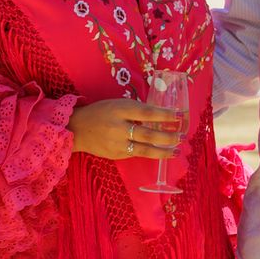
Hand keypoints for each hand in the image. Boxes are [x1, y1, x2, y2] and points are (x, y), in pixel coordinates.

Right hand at [67, 97, 186, 159]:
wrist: (77, 129)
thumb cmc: (101, 112)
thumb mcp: (118, 104)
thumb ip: (136, 110)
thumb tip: (161, 115)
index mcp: (120, 110)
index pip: (146, 113)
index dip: (164, 115)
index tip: (179, 115)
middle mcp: (119, 128)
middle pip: (148, 134)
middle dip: (168, 137)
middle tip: (182, 137)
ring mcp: (117, 144)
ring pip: (144, 150)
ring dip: (162, 151)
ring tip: (176, 151)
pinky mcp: (115, 155)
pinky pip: (135, 154)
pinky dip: (149, 153)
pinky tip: (159, 152)